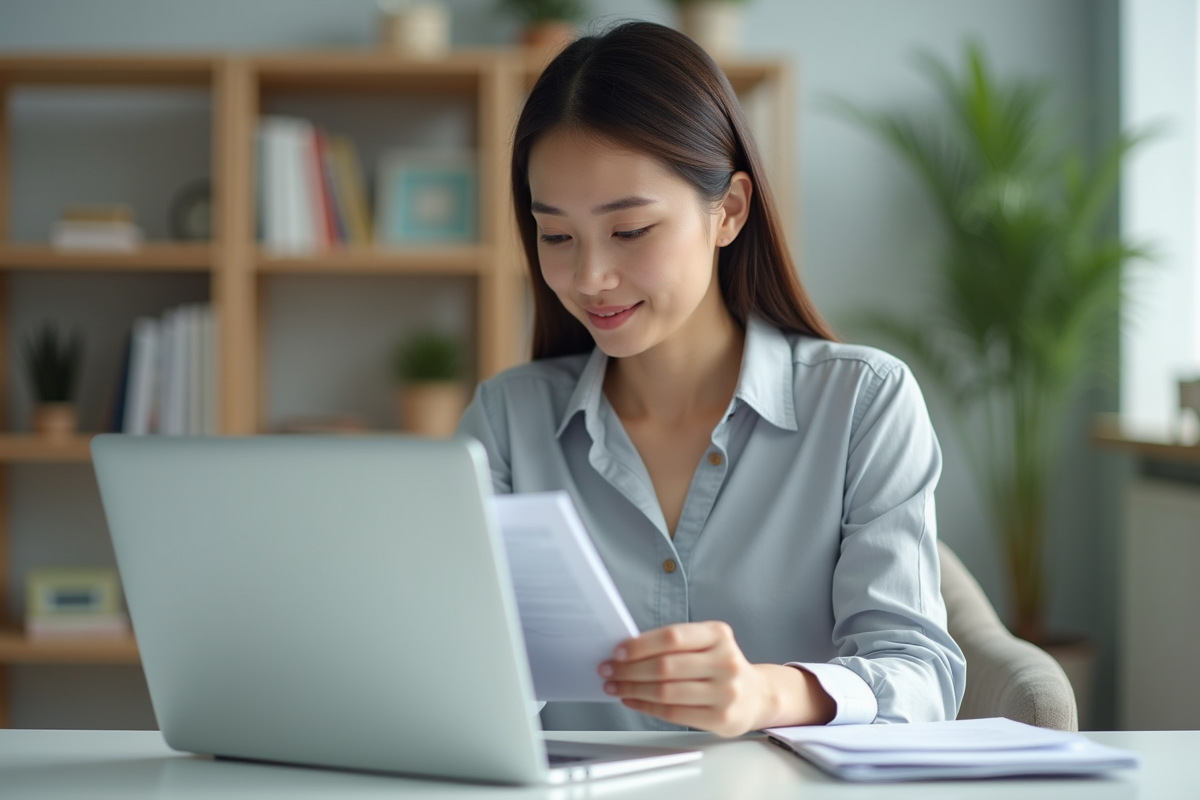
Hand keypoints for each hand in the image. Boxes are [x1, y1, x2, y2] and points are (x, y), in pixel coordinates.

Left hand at [598, 621, 834, 736]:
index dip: (641, 644)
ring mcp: (726, 692)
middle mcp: (725, 661)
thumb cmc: (720, 665)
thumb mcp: (707, 643)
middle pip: (666, 666)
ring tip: (615, 686)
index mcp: (719, 635)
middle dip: (629, 669)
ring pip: (666, 691)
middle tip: (608, 670)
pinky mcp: (721, 718)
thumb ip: (675, 644)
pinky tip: (632, 699)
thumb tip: (626, 650)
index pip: (673, 637)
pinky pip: (673, 712)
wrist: (756, 695)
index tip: (618, 650)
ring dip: (633, 688)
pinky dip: (646, 706)